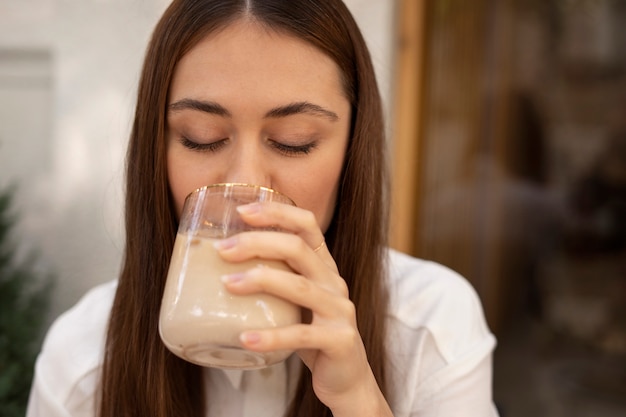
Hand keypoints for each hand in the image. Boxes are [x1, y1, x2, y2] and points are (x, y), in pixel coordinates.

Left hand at [215, 202, 391, 415]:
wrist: (347, 378)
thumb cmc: (311, 334)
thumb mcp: (296, 301)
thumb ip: (274, 280)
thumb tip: (217, 266)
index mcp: (324, 267)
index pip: (307, 225)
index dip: (276, 213)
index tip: (241, 211)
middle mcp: (334, 282)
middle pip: (298, 249)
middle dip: (258, 243)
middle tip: (222, 250)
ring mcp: (340, 311)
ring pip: (299, 287)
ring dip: (260, 281)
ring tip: (226, 284)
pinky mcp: (339, 341)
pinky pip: (301, 335)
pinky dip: (271, 336)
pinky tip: (245, 338)